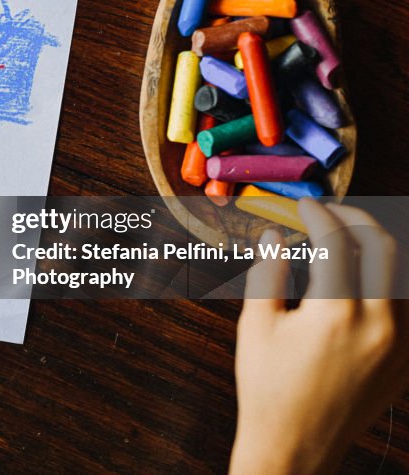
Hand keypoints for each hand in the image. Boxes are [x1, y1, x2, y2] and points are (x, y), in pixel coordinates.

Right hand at [231, 200, 407, 473]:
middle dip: (358, 220)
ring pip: (403, 275)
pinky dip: (389, 283)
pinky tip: (365, 279)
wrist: (296, 446)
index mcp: (335, 313)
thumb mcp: (257, 326)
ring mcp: (400, 344)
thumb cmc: (268, 387)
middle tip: (332, 212)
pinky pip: (406, 307)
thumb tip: (274, 235)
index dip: (319, 215)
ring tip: (350, 240)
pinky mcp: (406, 361)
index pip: (336, 242)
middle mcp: (378, 324)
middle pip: (384, 248)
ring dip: (378, 248)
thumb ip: (268, 273)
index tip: (304, 206)